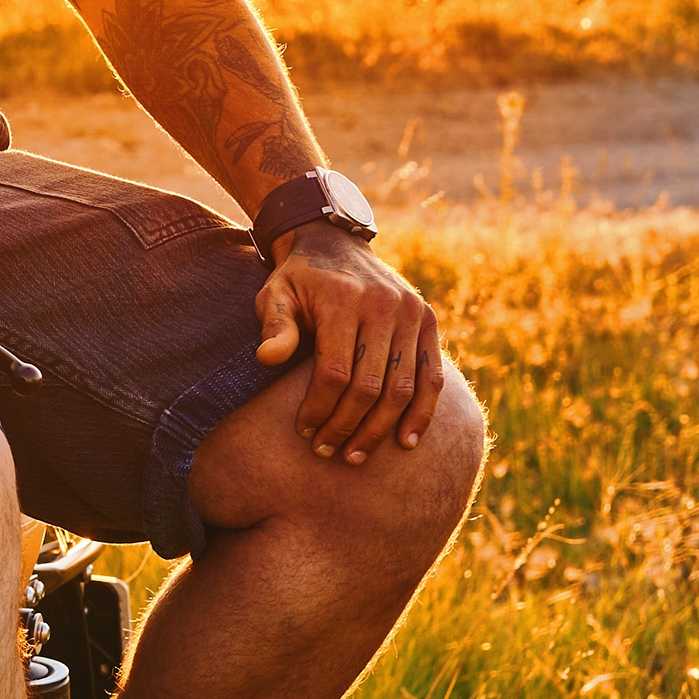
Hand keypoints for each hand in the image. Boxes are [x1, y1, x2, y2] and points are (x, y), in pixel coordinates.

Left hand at [254, 226, 443, 465]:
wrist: (334, 243)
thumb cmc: (298, 279)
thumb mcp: (275, 293)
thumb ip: (273, 326)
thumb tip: (267, 359)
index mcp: (343, 300)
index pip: (335, 372)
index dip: (319, 409)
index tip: (304, 432)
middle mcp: (383, 305)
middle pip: (370, 386)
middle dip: (346, 426)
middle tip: (327, 451)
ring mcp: (411, 312)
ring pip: (402, 388)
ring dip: (380, 429)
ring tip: (355, 455)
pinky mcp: (428, 320)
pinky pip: (431, 375)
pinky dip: (422, 412)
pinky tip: (406, 441)